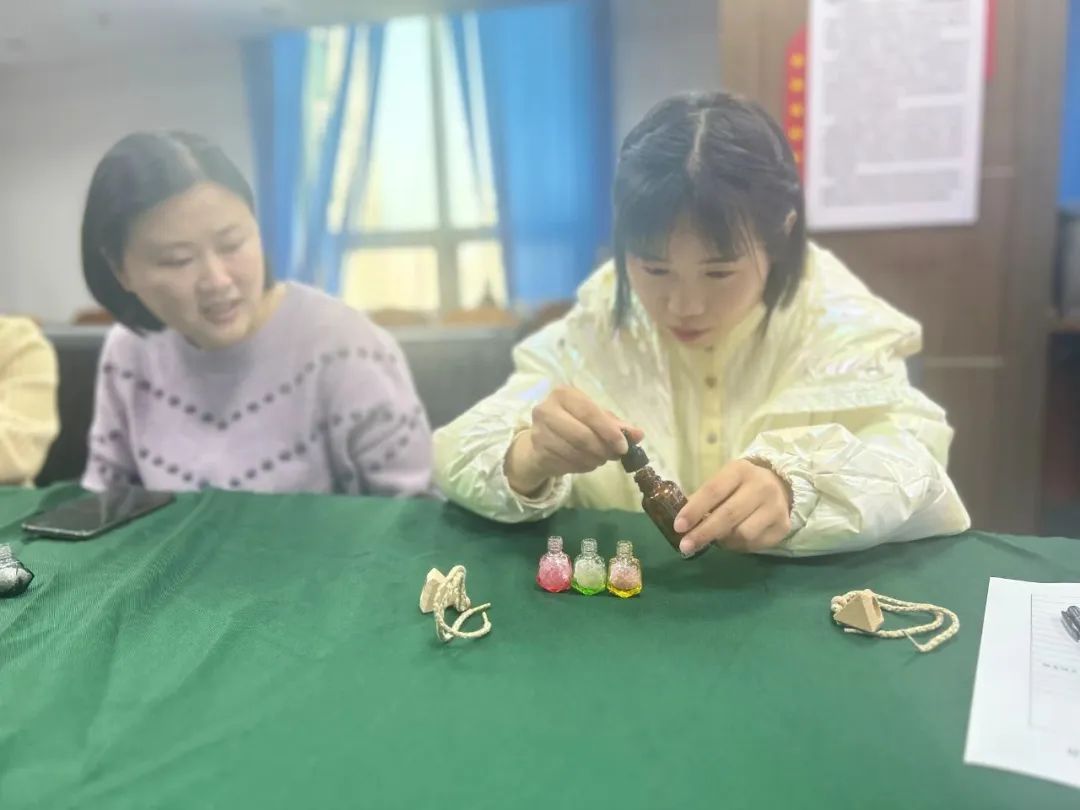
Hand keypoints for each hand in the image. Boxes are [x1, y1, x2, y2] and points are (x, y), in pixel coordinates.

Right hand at [504, 386, 643, 495]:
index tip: (623, 447)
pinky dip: (581, 467)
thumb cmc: (572, 425)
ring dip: (594, 460)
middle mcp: (547, 409)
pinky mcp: (536, 451)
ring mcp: (539, 431)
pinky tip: (585, 463)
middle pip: (582, 435)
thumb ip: (617, 426)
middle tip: (613, 456)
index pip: (590, 412)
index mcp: (564, 394)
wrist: (539, 443)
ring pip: (575, 453)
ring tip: (600, 459)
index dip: (609, 432)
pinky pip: (566, 464)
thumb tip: (639, 434)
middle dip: (602, 449)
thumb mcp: (595, 420)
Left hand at [673, 459, 791, 554]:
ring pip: (742, 533)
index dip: (694, 510)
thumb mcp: (723, 482)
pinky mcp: (782, 526)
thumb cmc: (741, 485)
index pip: (713, 491)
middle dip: (703, 533)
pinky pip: (754, 544)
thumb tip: (681, 522)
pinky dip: (738, 546)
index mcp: (740, 471)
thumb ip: (703, 498)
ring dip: (723, 540)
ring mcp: (775, 507)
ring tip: (717, 538)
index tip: (678, 526)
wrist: (780, 485)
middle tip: (685, 546)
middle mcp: (761, 487)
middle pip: (728, 515)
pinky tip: (733, 540)